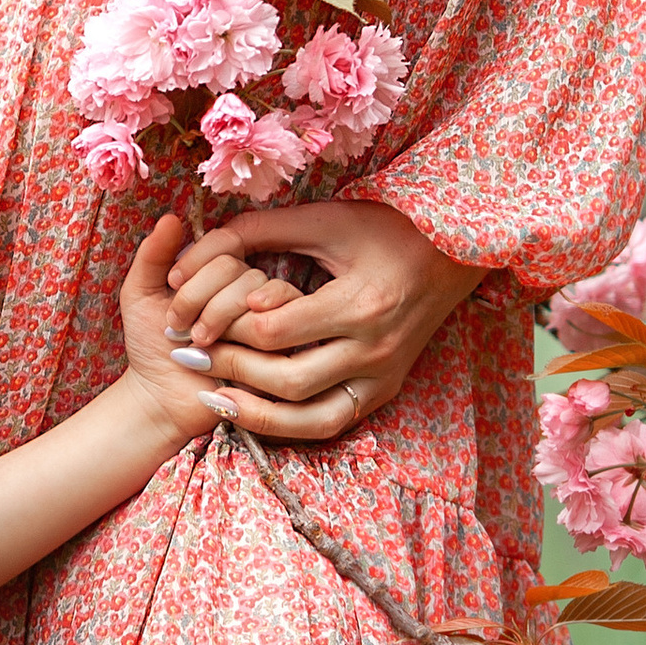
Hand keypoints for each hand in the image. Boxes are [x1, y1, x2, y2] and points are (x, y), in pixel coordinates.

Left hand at [114, 215, 261, 442]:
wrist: (161, 398)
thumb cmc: (151, 346)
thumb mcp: (140, 294)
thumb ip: (153, 255)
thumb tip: (171, 217)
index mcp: (218, 271)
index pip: (225, 244)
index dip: (196, 264)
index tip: (169, 290)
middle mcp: (246, 289)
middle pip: (241, 270)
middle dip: (202, 296)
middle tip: (177, 327)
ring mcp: (266, 317)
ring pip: (258, 295)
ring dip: (220, 317)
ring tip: (195, 343)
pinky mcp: (279, 347)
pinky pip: (276, 326)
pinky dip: (240, 337)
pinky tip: (217, 352)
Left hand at [164, 198, 483, 446]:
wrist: (454, 253)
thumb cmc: (386, 228)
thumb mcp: (325, 219)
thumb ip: (263, 229)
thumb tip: (200, 243)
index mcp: (359, 303)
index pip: (275, 331)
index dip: (226, 326)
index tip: (194, 318)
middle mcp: (374, 349)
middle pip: (288, 378)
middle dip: (231, 368)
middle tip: (191, 354)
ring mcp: (383, 376)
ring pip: (312, 417)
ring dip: (257, 412)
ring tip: (212, 396)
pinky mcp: (385, 390)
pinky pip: (333, 422)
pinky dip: (291, 425)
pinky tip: (252, 412)